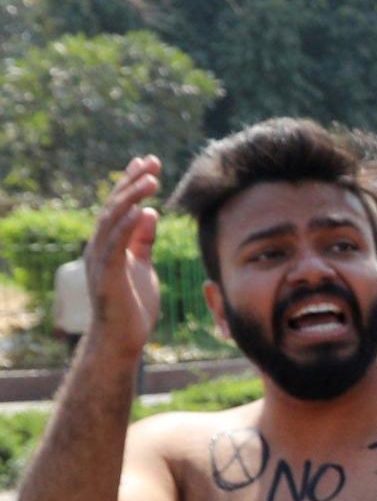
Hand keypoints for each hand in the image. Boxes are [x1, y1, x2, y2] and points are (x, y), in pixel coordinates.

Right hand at [83, 157, 163, 352]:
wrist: (122, 338)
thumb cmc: (133, 304)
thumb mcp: (143, 264)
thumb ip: (143, 240)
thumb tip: (151, 212)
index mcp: (109, 244)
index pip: (120, 207)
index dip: (131, 184)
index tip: (147, 163)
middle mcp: (100, 247)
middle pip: (114, 207)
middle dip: (132, 182)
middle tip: (151, 161)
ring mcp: (101, 260)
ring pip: (113, 221)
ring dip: (131, 198)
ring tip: (150, 179)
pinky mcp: (108, 275)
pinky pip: (116, 245)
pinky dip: (127, 225)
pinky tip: (142, 209)